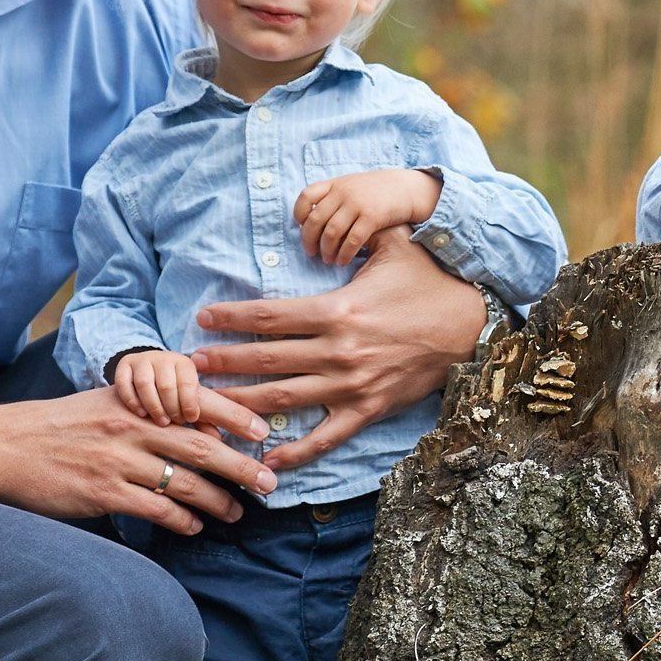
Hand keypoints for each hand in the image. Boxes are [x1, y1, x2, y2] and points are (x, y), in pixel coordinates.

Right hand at [0, 386, 276, 535]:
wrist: (0, 446)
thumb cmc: (55, 426)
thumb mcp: (102, 406)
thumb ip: (146, 414)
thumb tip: (195, 427)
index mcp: (135, 401)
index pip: (198, 403)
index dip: (236, 418)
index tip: (264, 434)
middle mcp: (131, 427)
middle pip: (203, 447)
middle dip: (242, 467)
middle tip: (269, 482)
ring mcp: (117, 461)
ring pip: (185, 483)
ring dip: (217, 501)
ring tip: (236, 513)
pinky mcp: (102, 493)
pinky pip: (155, 508)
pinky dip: (181, 520)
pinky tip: (193, 527)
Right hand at [112, 347, 207, 425]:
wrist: (149, 372)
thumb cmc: (175, 394)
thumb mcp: (188, 401)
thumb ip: (202, 418)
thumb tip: (216, 438)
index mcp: (184, 363)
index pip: (187, 382)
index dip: (189, 403)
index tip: (190, 419)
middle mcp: (163, 357)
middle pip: (166, 385)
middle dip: (172, 408)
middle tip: (174, 423)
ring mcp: (142, 360)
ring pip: (145, 384)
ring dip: (153, 406)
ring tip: (160, 422)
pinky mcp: (123, 365)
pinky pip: (124, 383)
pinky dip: (132, 401)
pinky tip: (141, 414)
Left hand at [192, 229, 485, 471]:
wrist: (472, 327)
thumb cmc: (432, 284)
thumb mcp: (396, 246)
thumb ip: (362, 228)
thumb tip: (343, 202)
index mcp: (339, 309)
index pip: (271, 315)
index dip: (232, 318)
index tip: (203, 319)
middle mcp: (338, 350)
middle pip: (267, 358)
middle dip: (223, 361)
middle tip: (188, 364)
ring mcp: (351, 384)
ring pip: (285, 397)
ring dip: (243, 401)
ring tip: (209, 406)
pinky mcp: (367, 409)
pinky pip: (325, 437)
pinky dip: (295, 450)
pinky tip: (266, 457)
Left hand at [296, 168, 440, 265]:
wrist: (407, 188)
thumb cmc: (377, 191)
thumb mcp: (352, 185)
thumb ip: (333, 197)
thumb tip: (311, 221)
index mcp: (336, 184)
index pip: (306, 196)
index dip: (299, 214)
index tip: (301, 226)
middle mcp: (344, 193)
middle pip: (315, 220)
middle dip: (309, 240)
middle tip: (311, 253)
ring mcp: (358, 204)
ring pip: (331, 233)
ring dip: (326, 251)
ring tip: (328, 260)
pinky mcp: (372, 218)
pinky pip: (352, 241)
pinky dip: (344, 254)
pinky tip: (343, 261)